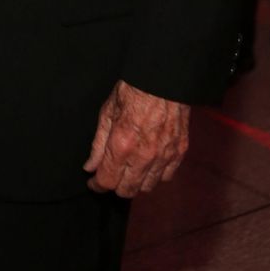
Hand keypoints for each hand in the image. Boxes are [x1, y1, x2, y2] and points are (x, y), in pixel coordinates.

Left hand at [84, 79, 189, 196]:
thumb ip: (98, 144)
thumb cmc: (132, 92)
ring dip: (135, 183)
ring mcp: (164, 156)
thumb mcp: (107, 113)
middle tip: (110, 176)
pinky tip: (148, 166)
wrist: (162, 80)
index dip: (97, 185)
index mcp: (122, 145)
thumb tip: (90, 167)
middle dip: (115, 186)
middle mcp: (144, 156)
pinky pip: (167, 177)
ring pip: (147, 187)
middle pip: (127, 190)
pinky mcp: (179, 152)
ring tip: (129, 171)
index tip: (93, 183)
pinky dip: (156, 176)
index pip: (107, 180)